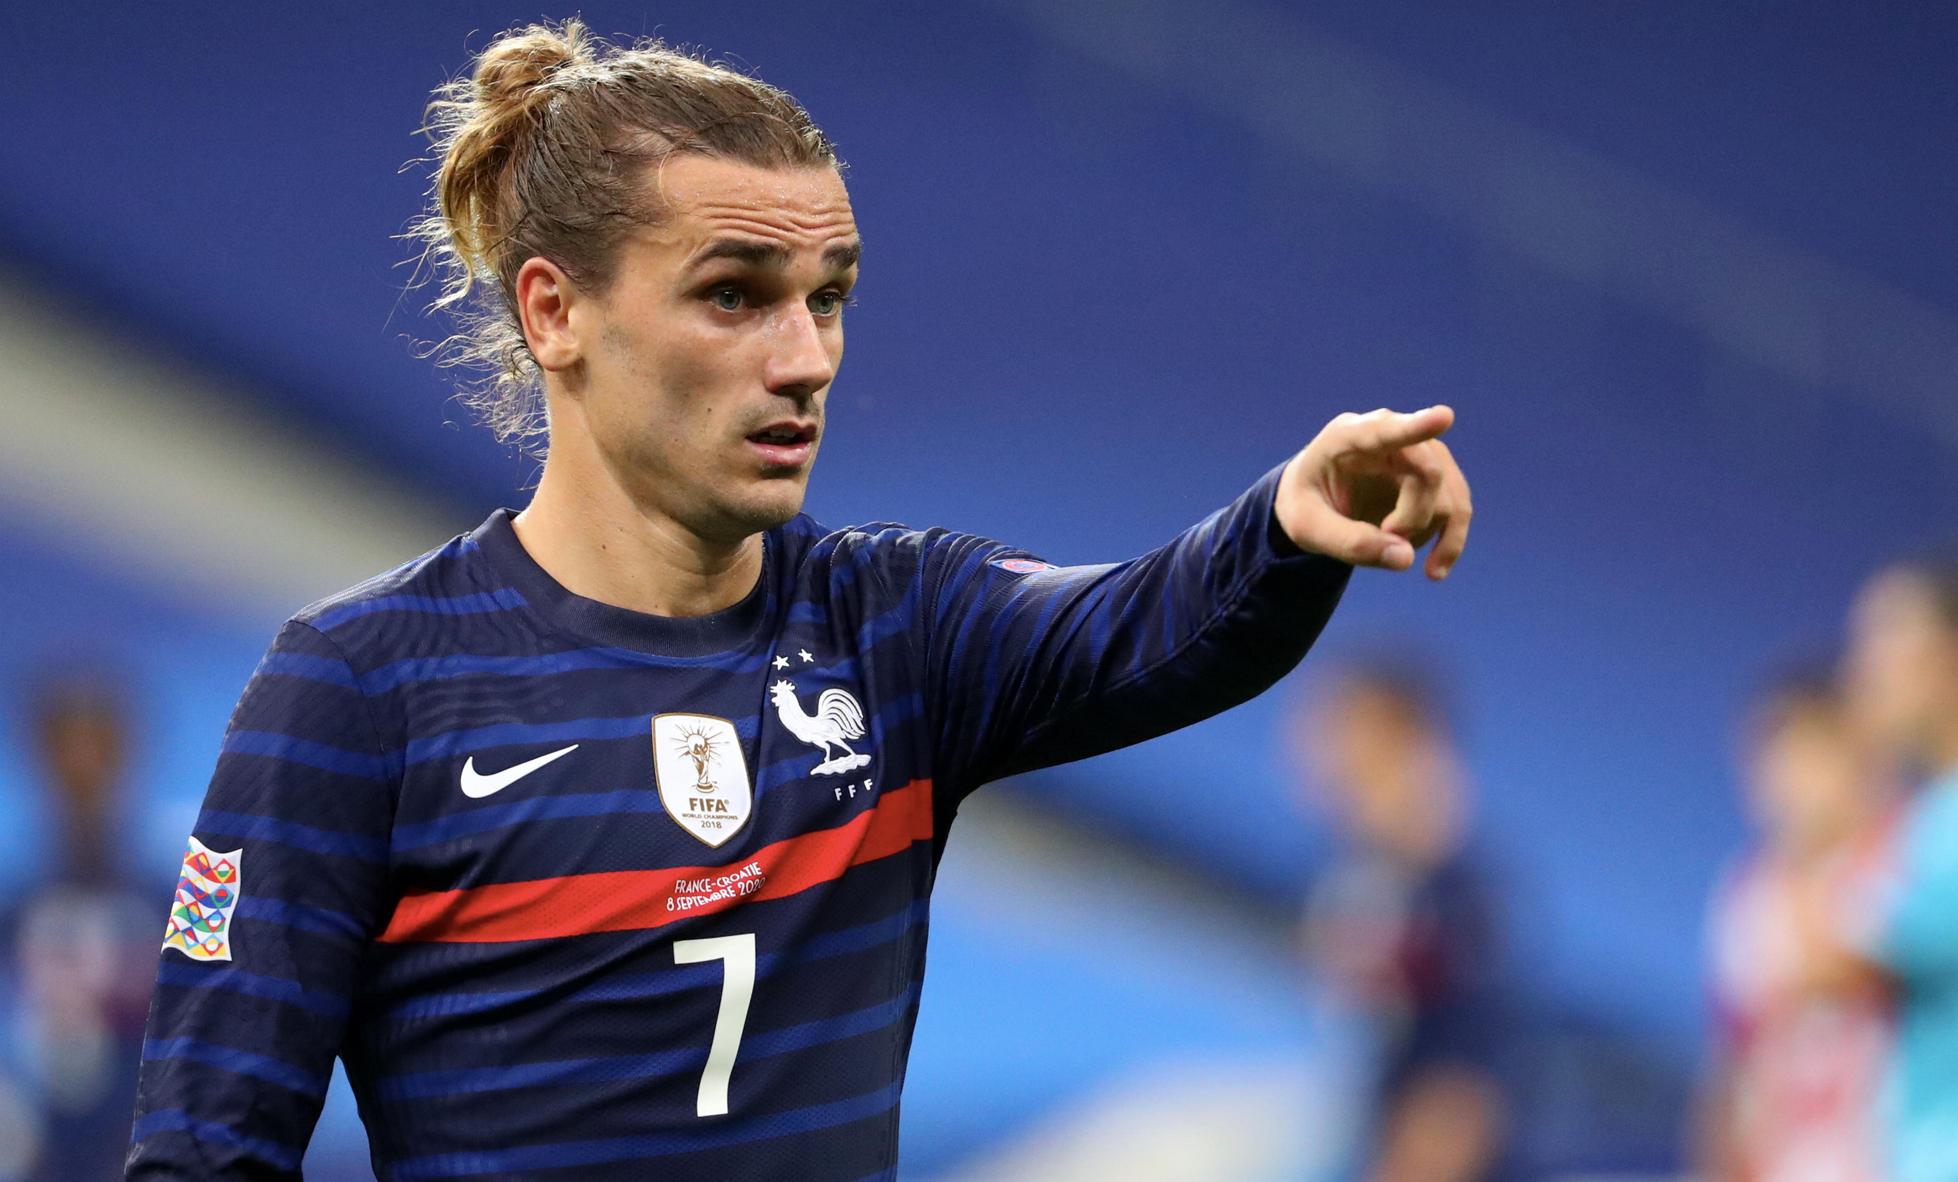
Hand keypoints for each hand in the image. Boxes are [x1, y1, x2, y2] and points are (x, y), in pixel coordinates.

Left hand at [1274, 405, 1470, 578]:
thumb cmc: (1306, 505)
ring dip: (1422, 533)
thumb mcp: (1308, 529)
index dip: (1415, 428)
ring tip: (1387, 547)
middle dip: (1410, 519)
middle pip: (1427, 474)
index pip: (1383, 431)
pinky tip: (1434, 572)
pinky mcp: (1434, 476)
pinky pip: (1458, 509)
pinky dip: (1450, 542)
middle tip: (1381, 539)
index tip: (1444, 417)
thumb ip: (1349, 542)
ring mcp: (1417, 452)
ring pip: (1447, 496)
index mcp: (1345, 437)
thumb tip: (1405, 558)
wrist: (1316, 499)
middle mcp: (1389, 434)